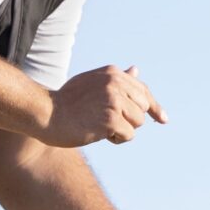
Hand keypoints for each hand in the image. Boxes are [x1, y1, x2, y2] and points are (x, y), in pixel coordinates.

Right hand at [41, 65, 166, 146]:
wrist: (46, 113)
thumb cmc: (67, 102)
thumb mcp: (92, 84)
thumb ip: (116, 80)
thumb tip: (136, 70)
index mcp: (113, 73)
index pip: (143, 91)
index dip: (154, 107)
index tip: (163, 119)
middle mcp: (116, 84)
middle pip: (143, 109)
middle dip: (130, 119)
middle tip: (106, 121)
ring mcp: (114, 100)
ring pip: (137, 123)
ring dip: (122, 130)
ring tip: (98, 126)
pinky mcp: (111, 119)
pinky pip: (128, 135)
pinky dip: (116, 139)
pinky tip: (97, 134)